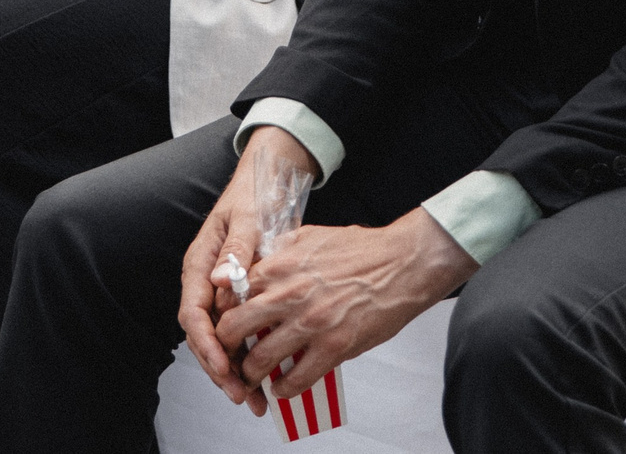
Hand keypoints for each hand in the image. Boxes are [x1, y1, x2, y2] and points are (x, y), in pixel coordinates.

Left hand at [178, 129, 477, 414]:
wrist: (403, 264)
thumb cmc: (361, 249)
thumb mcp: (309, 236)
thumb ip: (277, 251)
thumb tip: (253, 266)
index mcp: (280, 266)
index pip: (230, 295)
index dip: (222, 313)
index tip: (225, 323)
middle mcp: (289, 294)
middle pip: (234, 329)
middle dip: (226, 347)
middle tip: (230, 354)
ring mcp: (311, 323)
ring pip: (260, 360)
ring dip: (252, 373)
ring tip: (254, 375)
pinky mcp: (334, 347)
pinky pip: (297, 379)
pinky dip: (284, 389)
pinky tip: (283, 387)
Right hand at [180, 127, 313, 410]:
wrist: (266, 184)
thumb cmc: (253, 197)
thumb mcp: (247, 218)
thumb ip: (237, 248)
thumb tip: (220, 280)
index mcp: (200, 264)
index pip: (194, 313)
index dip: (207, 343)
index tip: (223, 365)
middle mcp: (205, 282)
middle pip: (204, 335)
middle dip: (220, 368)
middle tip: (242, 394)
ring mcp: (219, 292)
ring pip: (219, 340)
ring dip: (234, 369)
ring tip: (253, 398)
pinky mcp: (237, 298)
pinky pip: (237, 332)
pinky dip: (247, 354)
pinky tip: (263, 376)